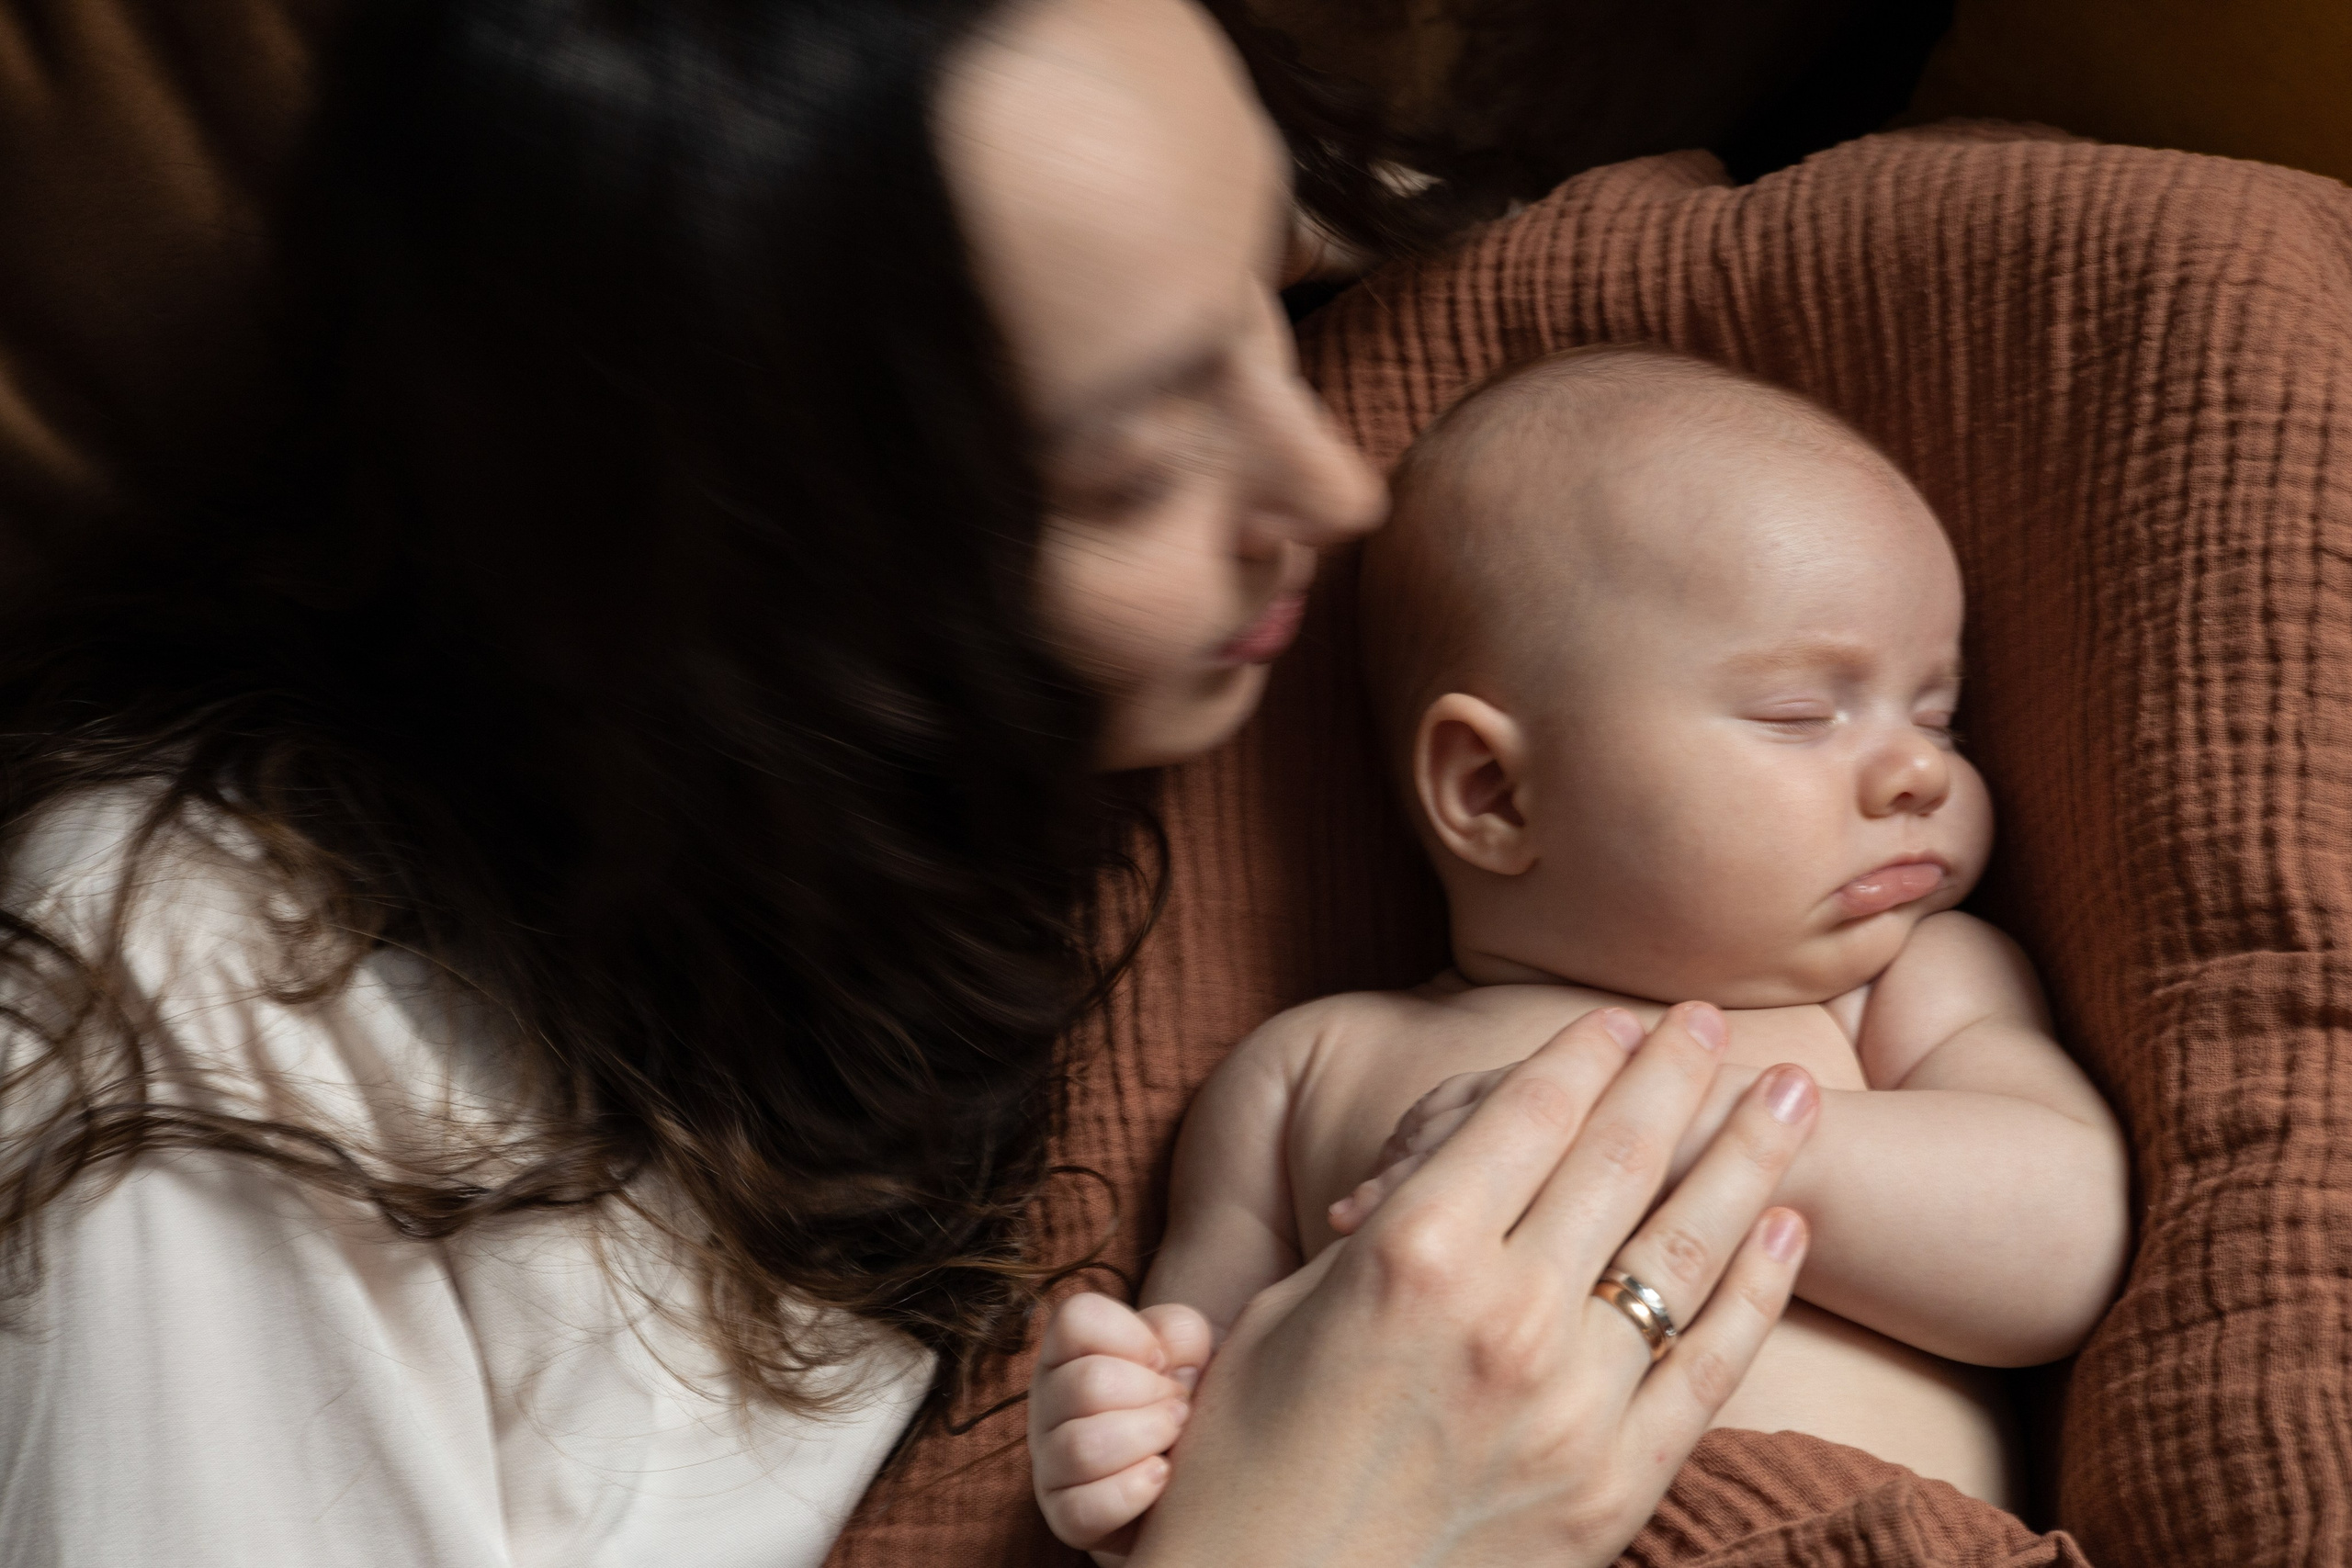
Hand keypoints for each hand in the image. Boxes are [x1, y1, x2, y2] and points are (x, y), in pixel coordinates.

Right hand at [1028, 1293, 1213, 1561]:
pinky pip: (1084, 1508)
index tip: (1161, 1359)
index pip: (1076, 1317)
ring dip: (1147, 1439)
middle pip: (1087, 1383)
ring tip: (1173, 1440)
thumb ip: (1179, 1332)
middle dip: (1152, 1393)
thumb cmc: (1177, 1399)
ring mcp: (1050, 1461)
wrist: (1183, 1478)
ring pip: (1082, 1447)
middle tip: (1179, 1406)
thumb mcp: (1187, 1354)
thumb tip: (1166, 1350)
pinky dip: (1134, 1491)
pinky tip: (1160, 1476)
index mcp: (1068, 1350)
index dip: (1132, 1335)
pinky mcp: (1064, 1515)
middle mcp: (1047, 1401)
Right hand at [1127, 1003, 1817, 1567]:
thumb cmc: (1247, 1458)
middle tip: (1715, 1020)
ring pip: (1684, 1249)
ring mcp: (1572, 1406)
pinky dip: (1757, 1290)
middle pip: (1616, 1161)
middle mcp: (1503, 1316)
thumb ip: (1382, 1238)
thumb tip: (1453, 1184)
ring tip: (1790, 1098)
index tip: (1618, 1016)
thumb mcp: (1287, 1314)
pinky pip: (1710, 1367)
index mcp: (1408, 1255)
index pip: (1524, 1118)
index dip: (1580, 1055)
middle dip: (1673, 1076)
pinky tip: (1787, 1230)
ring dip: (1747, 1160)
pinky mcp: (1616, 1487)